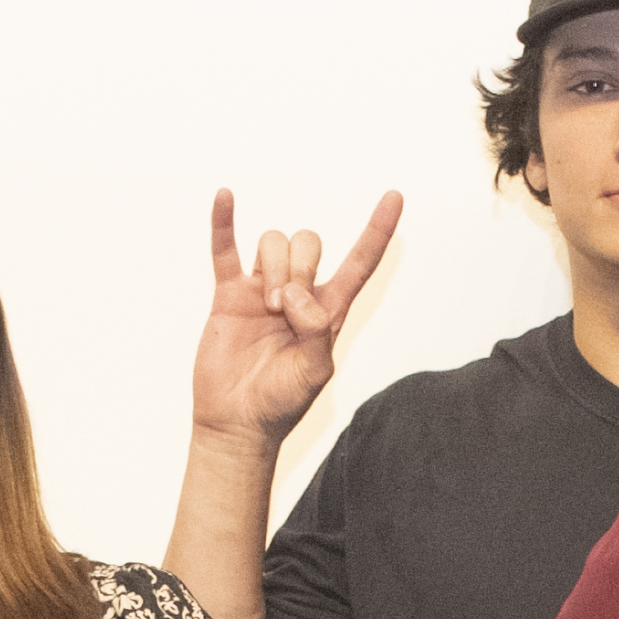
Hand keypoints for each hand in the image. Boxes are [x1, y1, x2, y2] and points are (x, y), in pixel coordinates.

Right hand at [190, 186, 399, 443]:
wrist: (237, 421)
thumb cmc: (281, 402)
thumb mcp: (315, 372)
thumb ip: (316, 330)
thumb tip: (295, 293)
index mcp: (328, 310)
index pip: (359, 262)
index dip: (377, 231)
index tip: (395, 197)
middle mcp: (298, 293)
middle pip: (307, 243)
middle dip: (299, 267)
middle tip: (284, 308)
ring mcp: (262, 290)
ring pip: (272, 243)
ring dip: (272, 268)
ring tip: (267, 307)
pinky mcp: (229, 294)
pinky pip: (226, 250)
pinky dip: (224, 222)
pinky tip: (225, 197)